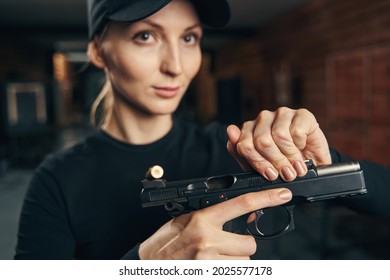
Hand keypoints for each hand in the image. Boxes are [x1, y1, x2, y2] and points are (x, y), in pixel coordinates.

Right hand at [138, 188, 291, 259]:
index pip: (241, 203)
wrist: (147, 264)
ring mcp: (210, 261)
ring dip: (234, 261)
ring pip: (244, 262)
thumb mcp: (185, 220)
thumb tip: (240, 214)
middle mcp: (208, 239)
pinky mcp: (212, 274)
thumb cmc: (165, 242)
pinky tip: (211, 266)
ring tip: (213, 258)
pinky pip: (235, 273)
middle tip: (224, 245)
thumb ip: (211, 216)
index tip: (281, 194)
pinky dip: (227, 269)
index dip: (265, 198)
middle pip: (249, 243)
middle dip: (241, 246)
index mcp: (202, 219)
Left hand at [227, 107, 330, 180]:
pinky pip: (296, 132)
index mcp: (250, 129)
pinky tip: (303, 149)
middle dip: (276, 162)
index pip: (244, 144)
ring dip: (290, 156)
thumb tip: (230, 130)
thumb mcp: (260, 165)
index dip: (258, 163)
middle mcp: (264, 118)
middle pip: (262, 141)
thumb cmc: (283, 164)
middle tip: (286, 174)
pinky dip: (301, 146)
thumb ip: (242, 151)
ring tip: (296, 167)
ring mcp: (282, 114)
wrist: (311, 164)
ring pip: (279, 136)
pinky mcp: (301, 114)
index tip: (271, 175)